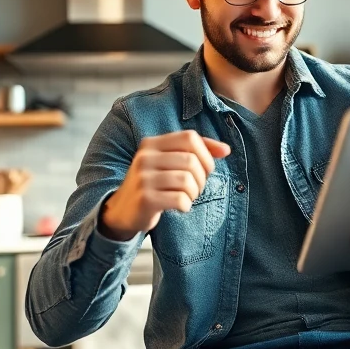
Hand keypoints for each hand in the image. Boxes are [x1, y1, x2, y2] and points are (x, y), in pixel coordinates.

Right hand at [101, 130, 230, 239]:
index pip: (190, 137)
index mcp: (151, 144)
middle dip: (201, 178)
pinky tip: (179, 206)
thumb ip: (196, 152)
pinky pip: (180, 199)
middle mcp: (145, 157)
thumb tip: (226, 150)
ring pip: (187, 180)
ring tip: (186, 197)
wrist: (122, 210)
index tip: (206, 169)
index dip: (206, 154)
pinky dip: (186, 205)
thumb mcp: (169, 163)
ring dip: (194, 193)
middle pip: (191, 160)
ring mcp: (143, 178)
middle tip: (194, 188)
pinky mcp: (145, 198)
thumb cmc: (153, 184)